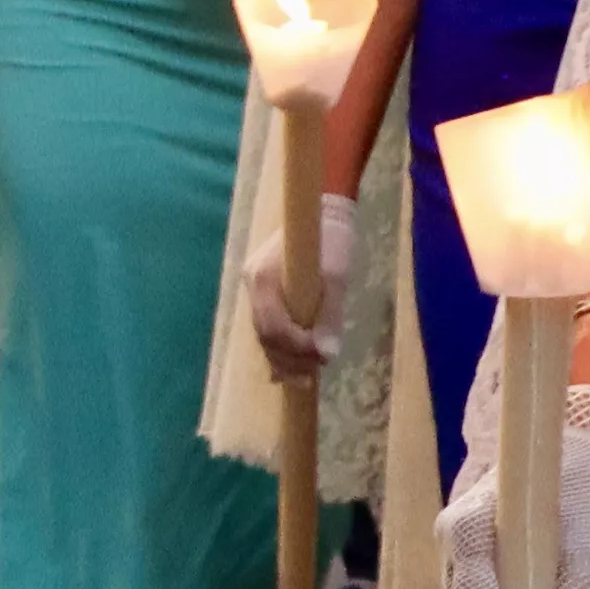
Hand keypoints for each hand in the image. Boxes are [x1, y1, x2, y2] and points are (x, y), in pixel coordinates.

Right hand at [248, 193, 361, 379]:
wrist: (323, 208)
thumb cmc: (332, 238)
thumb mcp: (337, 276)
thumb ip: (329, 315)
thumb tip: (327, 354)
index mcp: (264, 277)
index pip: (272, 326)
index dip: (294, 348)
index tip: (320, 359)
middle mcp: (252, 283)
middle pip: (264, 333)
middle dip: (286, 360)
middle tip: (309, 380)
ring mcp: (255, 286)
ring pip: (263, 332)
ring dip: (282, 358)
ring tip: (301, 380)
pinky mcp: (265, 289)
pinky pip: (268, 323)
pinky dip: (279, 345)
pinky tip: (286, 368)